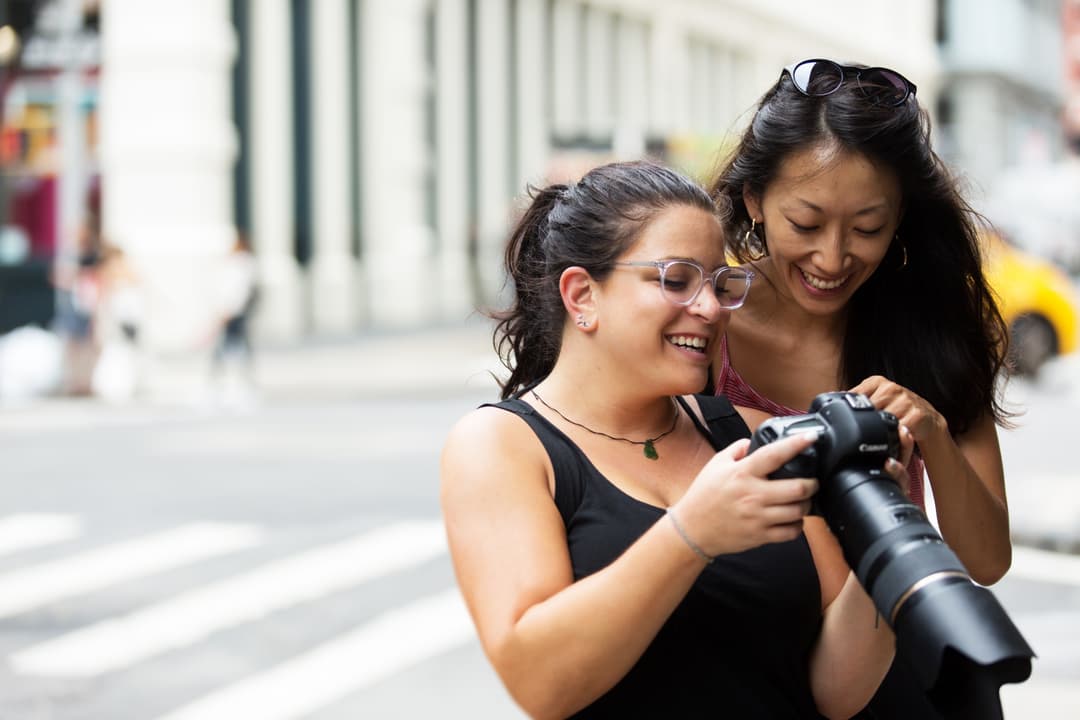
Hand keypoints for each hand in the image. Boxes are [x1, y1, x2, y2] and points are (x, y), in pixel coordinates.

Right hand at [672, 434, 818, 556]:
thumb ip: (737, 449)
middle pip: (798, 488)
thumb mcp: (716, 465)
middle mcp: (753, 495)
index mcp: (742, 473)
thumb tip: (754, 442)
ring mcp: (758, 517)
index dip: (797, 444)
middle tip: (812, 481)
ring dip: (806, 504)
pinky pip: (791, 532)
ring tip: (803, 500)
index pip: (774, 455)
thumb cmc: (703, 496)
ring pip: (798, 511)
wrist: (692, 529)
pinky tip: (793, 518)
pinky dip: (798, 525)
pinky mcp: (761, 535)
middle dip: (811, 483)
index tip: (812, 437)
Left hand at [849, 375, 946, 446]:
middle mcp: (891, 388)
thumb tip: (829, 398)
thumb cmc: (896, 408)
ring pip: (882, 423)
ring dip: (878, 435)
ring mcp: (905, 401)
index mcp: (876, 382)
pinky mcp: (916, 416)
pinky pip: (897, 432)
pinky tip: (891, 441)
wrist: (927, 417)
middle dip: (864, 426)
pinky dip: (892, 440)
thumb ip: (855, 399)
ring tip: (878, 440)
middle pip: (867, 412)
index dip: (850, 414)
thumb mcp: (874, 398)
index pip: (855, 397)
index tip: (849, 423)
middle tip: (864, 435)